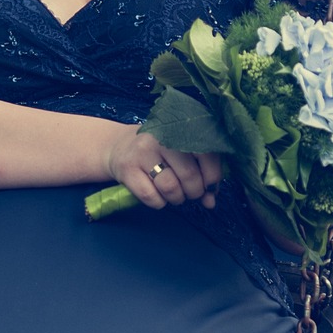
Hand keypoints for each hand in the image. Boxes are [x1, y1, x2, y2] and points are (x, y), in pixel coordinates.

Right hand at [106, 129, 220, 211]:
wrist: (120, 147)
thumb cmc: (160, 154)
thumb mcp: (183, 156)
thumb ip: (202, 175)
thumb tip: (211, 201)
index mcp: (180, 129)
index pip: (206, 154)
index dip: (213, 176)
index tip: (210, 186)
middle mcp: (161, 137)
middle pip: (189, 174)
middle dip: (195, 191)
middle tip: (191, 192)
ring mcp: (142, 152)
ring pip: (170, 188)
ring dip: (177, 199)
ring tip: (176, 195)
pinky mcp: (127, 169)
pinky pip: (151, 197)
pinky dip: (159, 203)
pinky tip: (159, 196)